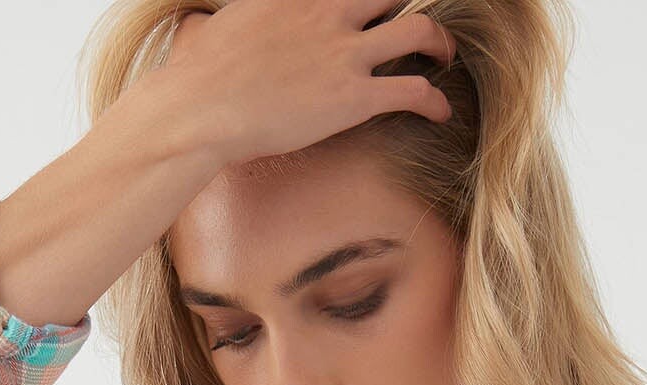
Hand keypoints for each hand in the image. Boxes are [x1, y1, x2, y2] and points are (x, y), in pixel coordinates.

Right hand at [163, 0, 457, 165]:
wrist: (202, 109)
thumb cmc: (202, 74)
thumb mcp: (223, 20)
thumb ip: (242, 15)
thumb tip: (210, 22)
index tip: (381, 3)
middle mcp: (330, 11)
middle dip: (413, 2)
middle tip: (422, 23)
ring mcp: (345, 53)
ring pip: (419, 31)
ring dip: (440, 43)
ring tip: (445, 56)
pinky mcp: (354, 97)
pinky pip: (413, 91)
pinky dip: (435, 100)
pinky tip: (441, 112)